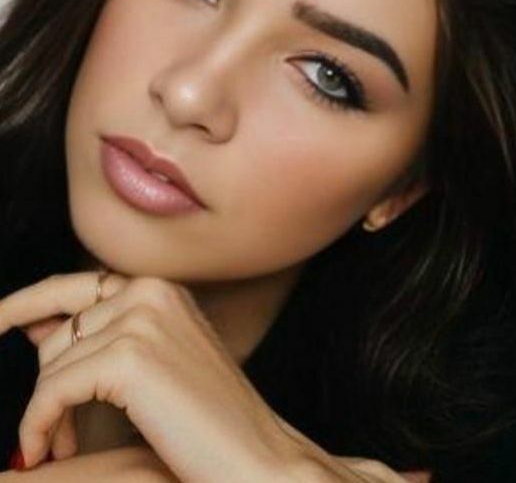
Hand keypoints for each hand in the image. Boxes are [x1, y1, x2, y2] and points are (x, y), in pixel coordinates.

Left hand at [0, 271, 301, 479]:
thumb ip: (100, 339)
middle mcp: (149, 291)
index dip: (25, 304)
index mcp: (160, 288)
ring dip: (45, 412)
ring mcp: (141, 320)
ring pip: (53, 363)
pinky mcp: (128, 358)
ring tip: (60, 447)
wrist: (257, 460)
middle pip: (59, 330)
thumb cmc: (209, 425)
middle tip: (53, 435)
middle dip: (45, 382)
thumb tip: (33, 325)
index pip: (73, 287)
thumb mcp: (152, 368)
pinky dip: (40, 423)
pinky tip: (48, 450)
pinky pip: (52, 390)